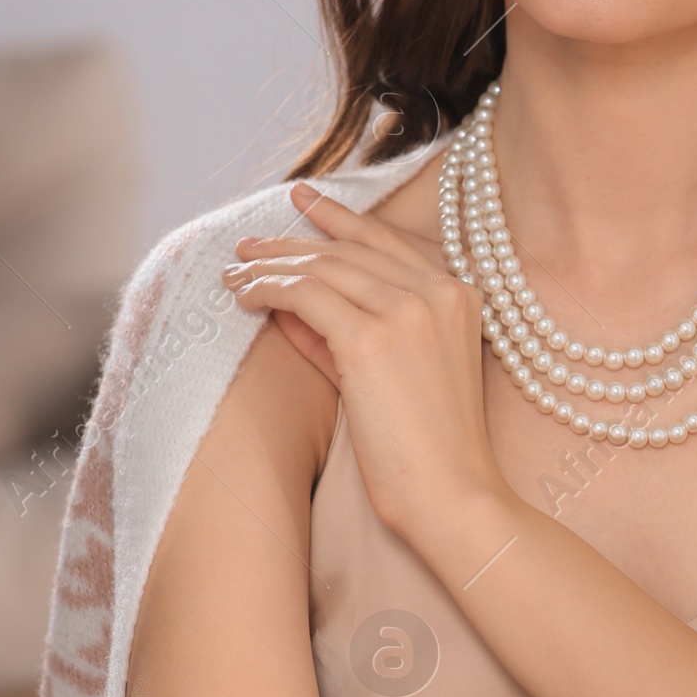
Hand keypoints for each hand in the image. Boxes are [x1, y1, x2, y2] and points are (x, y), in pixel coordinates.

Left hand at [222, 184, 506, 543]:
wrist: (452, 495)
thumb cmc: (427, 450)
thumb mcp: (398, 375)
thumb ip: (353, 333)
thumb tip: (291, 306)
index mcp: (460, 294)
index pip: (387, 243)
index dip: (342, 219)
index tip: (304, 201)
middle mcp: (438, 291)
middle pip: (350, 250)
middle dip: (292, 242)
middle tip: (249, 244)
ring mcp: (407, 311)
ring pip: (322, 267)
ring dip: (271, 266)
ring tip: (236, 272)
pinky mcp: (371, 339)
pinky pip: (304, 295)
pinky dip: (268, 290)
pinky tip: (244, 296)